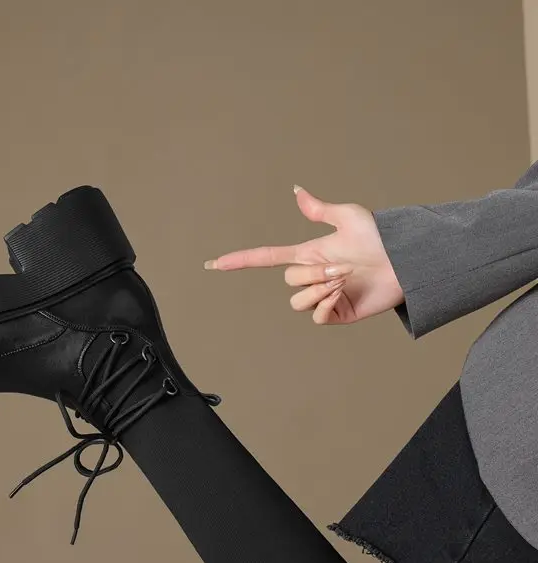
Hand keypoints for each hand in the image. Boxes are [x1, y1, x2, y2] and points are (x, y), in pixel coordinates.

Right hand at [204, 186, 405, 324]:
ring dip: (320, 288)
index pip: (265, 259)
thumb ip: (318, 209)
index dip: (239, 261)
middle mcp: (311, 277)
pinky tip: (344, 294)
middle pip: (288, 281)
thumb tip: (297, 191)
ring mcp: (322, 297)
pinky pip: (317, 316)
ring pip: (298, 300)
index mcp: (307, 255)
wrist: (405, 262)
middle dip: (311, 273)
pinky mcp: (336, 314)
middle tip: (340, 267)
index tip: (213, 264)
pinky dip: (328, 304)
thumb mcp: (347, 216)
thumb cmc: (380, 237)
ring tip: (345, 279)